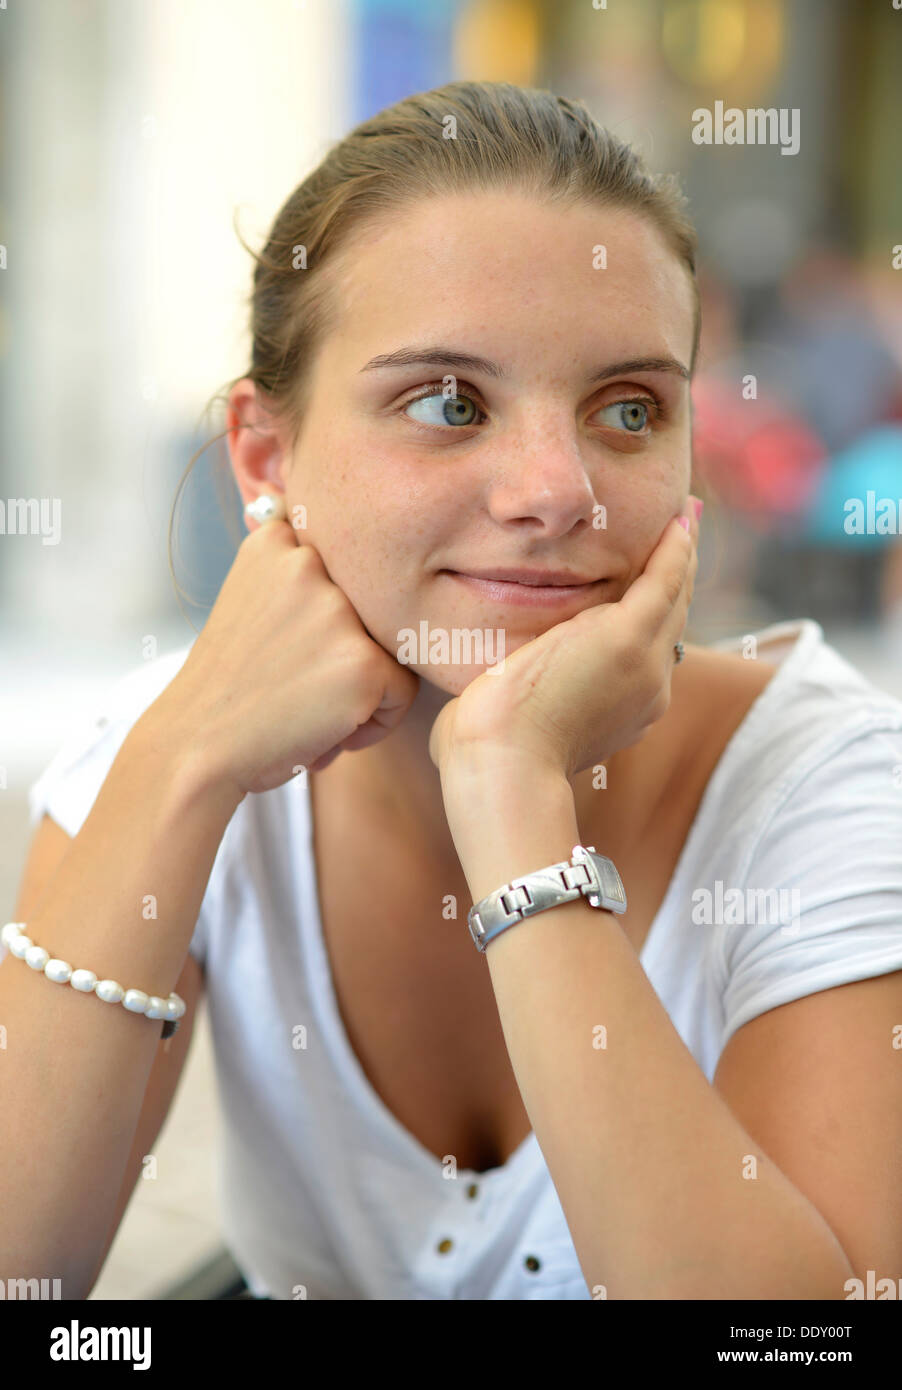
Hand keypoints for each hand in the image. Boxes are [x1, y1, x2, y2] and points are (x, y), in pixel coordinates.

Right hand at [151, 502, 419, 795]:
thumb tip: (310, 526)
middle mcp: (309, 563)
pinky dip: (374, 724)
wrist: (194, 749)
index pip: (348, 571)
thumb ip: (294, 577)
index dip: (328, 620)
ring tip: (308, 709)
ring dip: (361, 688)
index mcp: (277, 543)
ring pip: (392, 650)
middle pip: (373, 611)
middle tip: (294, 685)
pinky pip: (403, 692)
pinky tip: (324, 734)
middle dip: (344, 654)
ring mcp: (338, 611)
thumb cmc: (226, 688)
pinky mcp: (363, 662)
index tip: (287, 649)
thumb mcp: (250, 601)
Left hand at [429, 501, 699, 780]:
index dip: (648, 617)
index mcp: (623, 711)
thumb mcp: (507, 724)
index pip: (645, 654)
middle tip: (680, 537)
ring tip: (683, 519)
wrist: (502, 767)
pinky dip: (674, 547)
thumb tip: (476, 700)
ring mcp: (645, 664)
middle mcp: (648, 690)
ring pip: (673, 599)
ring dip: (680, 556)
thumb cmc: (485, 758)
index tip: (645, 587)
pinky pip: (666, 578)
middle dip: (675, 580)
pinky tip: (677, 517)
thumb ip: (506, 702)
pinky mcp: (629, 637)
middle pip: (669, 623)